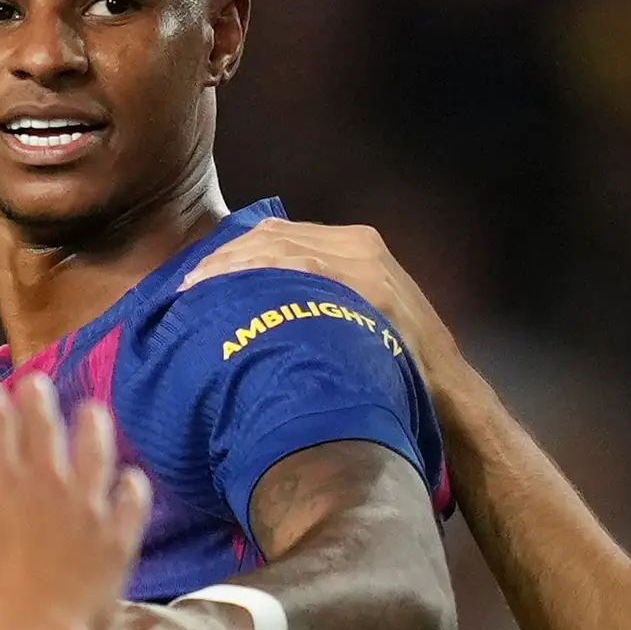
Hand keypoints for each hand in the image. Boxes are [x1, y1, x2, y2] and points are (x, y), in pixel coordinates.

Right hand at [0, 377, 147, 629]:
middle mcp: (49, 480)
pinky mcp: (118, 535)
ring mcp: (90, 506)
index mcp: (1, 477)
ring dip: (92, 424)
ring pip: (98, 448)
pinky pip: (132, 498)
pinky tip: (127, 479)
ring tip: (90, 410)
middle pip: (46, 423)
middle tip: (34, 384)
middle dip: (37, 396)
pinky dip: (129, 485)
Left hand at [185, 218, 463, 392]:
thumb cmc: (392, 367)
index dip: (231, 251)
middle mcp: (359, 245)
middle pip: (272, 236)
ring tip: (192, 293)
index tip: (194, 276)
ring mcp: (366, 264)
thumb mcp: (354, 319)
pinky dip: (258, 276)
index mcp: (355, 245)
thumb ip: (316, 300)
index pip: (278, 233)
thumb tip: (255, 307)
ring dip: (230, 268)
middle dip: (222, 258)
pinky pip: (302, 270)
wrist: (449, 396)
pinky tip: (227, 296)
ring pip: (280, 248)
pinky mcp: (371, 287)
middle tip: (182, 287)